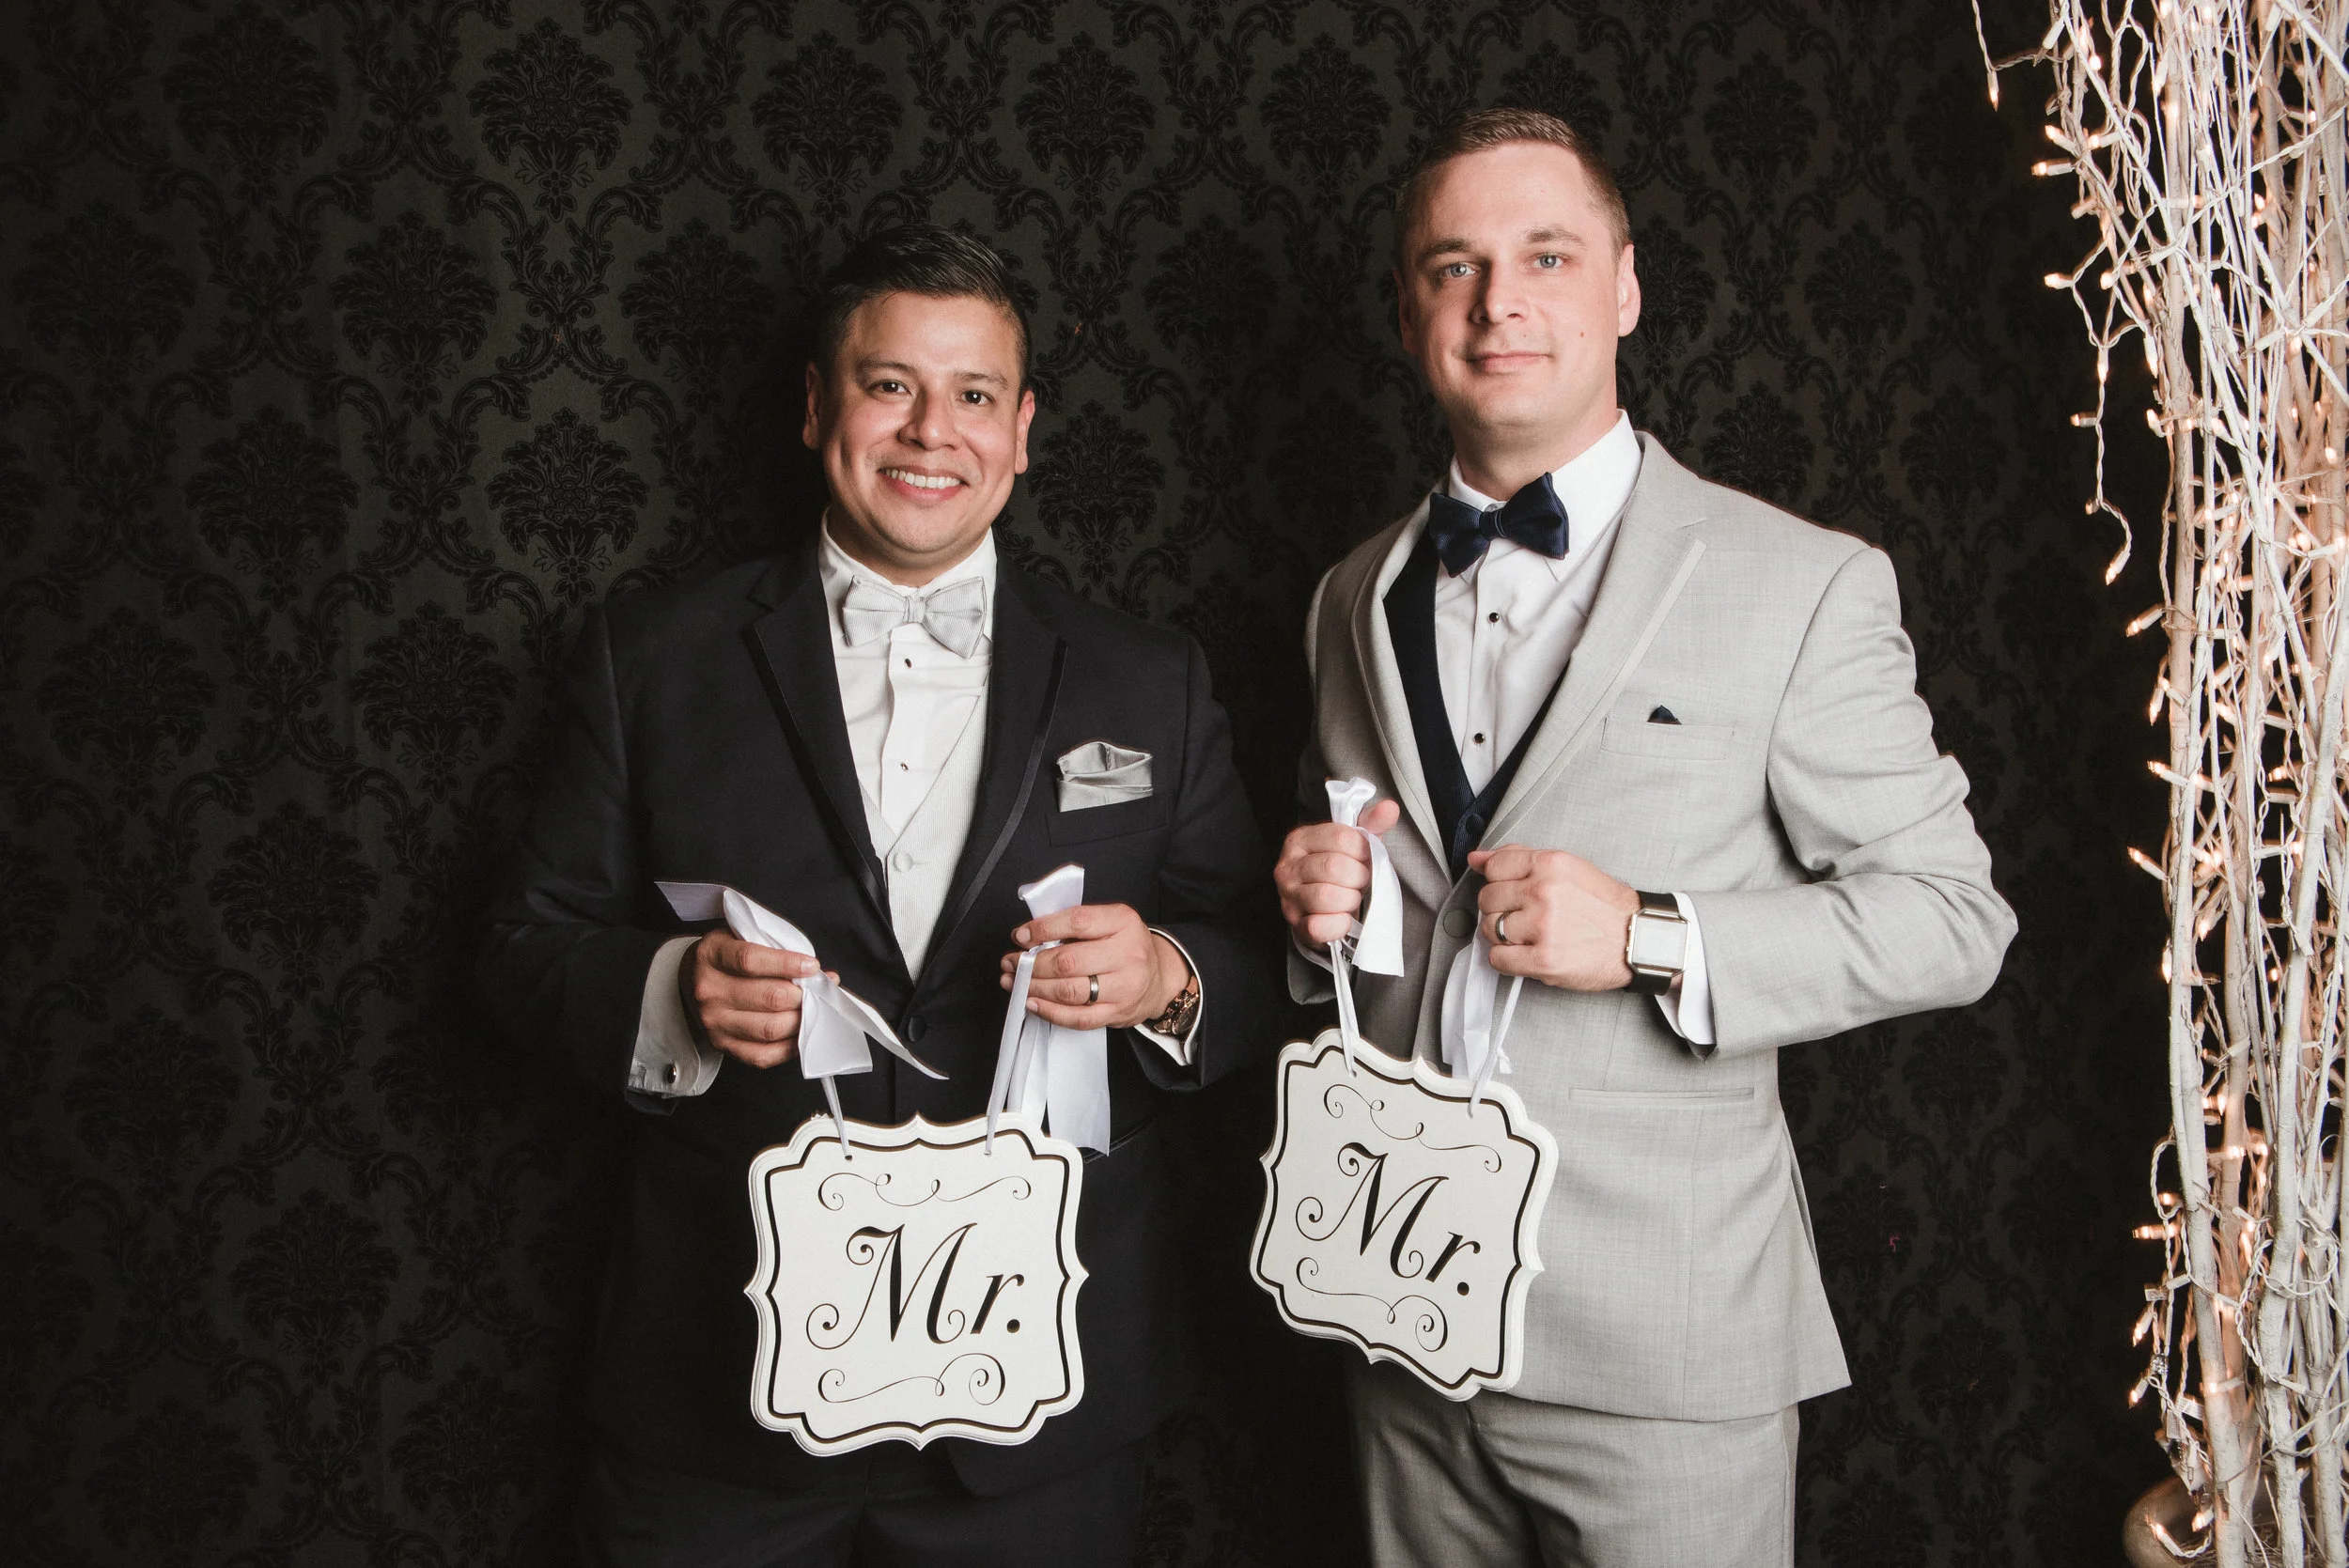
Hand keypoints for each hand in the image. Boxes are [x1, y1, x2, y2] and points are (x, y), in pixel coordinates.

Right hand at [685, 931, 829, 1067]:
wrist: (691, 982)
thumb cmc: (726, 957)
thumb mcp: (740, 937)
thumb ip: (774, 947)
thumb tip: (817, 971)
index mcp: (713, 955)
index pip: (751, 960)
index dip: (787, 964)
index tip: (812, 966)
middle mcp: (710, 990)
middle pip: (768, 998)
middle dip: (801, 995)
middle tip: (816, 990)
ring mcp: (714, 1021)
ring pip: (770, 1029)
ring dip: (800, 1020)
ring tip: (811, 1009)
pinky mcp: (722, 1044)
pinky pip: (763, 1055)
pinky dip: (789, 1047)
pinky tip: (801, 1031)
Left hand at [999, 903, 1188, 1028]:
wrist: (1159, 978)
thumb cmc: (1125, 947)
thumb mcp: (1109, 922)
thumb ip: (1075, 925)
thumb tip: (1028, 937)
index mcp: (1123, 922)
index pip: (1077, 921)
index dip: (1043, 929)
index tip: (1020, 936)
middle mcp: (1127, 954)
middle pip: (1068, 961)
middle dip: (1031, 964)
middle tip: (1011, 963)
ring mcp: (1124, 987)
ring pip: (1069, 991)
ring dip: (1034, 987)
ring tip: (1014, 982)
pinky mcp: (1117, 1013)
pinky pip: (1077, 1017)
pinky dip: (1049, 1011)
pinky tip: (1032, 1003)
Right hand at [1276, 798, 1402, 949]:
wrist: (1325, 908)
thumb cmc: (1343, 871)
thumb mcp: (1356, 844)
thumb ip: (1372, 824)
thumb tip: (1389, 808)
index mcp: (1301, 839)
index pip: (1340, 838)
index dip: (1362, 851)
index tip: (1364, 859)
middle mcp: (1288, 866)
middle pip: (1334, 867)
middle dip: (1358, 877)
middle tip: (1360, 882)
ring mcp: (1288, 897)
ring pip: (1326, 896)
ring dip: (1350, 900)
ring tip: (1351, 898)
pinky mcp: (1295, 924)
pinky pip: (1319, 926)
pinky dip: (1339, 924)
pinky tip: (1344, 918)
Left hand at [1467, 844, 1640, 991]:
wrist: (1638, 939)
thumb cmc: (1605, 906)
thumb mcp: (1568, 868)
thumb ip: (1520, 858)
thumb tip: (1477, 858)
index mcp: (1550, 864)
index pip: (1494, 867)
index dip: (1497, 881)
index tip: (1510, 891)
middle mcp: (1544, 891)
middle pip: (1487, 899)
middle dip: (1500, 909)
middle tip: (1523, 916)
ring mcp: (1543, 926)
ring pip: (1490, 929)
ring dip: (1503, 936)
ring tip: (1528, 936)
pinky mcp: (1544, 959)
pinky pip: (1498, 959)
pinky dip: (1507, 960)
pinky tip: (1526, 954)